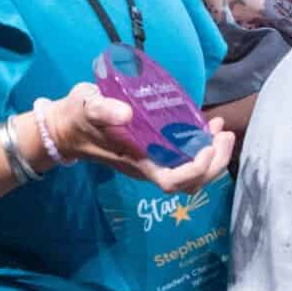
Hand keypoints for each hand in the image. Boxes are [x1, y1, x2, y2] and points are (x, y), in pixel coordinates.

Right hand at [40, 83, 235, 193]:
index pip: (173, 182)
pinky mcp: (157, 151)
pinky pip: (187, 158)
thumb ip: (101, 109)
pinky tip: (209, 126)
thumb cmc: (78, 118)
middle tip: (225, 135)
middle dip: (215, 162)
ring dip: (214, 155)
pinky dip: (204, 146)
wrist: (66, 127)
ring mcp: (155, 161)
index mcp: (138, 164)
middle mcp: (151, 167)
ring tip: (222, 130)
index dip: (196, 169)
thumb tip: (125, 112)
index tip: (207, 146)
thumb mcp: (86, 108)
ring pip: (194, 173)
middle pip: (192, 182)